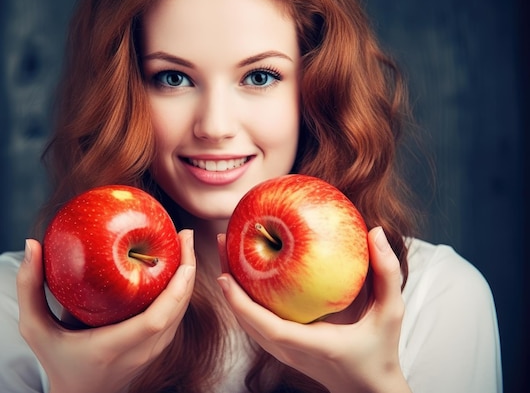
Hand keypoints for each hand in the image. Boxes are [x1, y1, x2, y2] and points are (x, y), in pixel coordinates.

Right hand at [16, 229, 195, 392]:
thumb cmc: (56, 360)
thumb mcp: (34, 328)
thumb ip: (29, 288)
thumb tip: (31, 244)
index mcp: (112, 346)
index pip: (155, 319)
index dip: (175, 286)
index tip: (180, 252)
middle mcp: (140, 352)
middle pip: (178, 310)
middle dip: (188, 269)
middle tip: (185, 234)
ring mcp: (153, 353)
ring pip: (182, 313)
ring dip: (187, 279)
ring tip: (184, 244)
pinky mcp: (158, 350)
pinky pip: (177, 317)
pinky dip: (181, 291)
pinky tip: (177, 267)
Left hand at [216, 227, 410, 392]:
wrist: (369, 388)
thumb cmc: (380, 351)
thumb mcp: (391, 313)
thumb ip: (387, 274)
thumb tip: (375, 233)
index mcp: (313, 344)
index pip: (268, 328)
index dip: (241, 304)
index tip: (224, 276)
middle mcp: (290, 351)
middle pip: (246, 321)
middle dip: (227, 284)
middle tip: (220, 241)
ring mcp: (283, 353)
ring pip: (246, 323)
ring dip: (231, 290)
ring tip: (226, 251)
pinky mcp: (283, 350)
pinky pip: (255, 323)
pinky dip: (243, 300)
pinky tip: (244, 274)